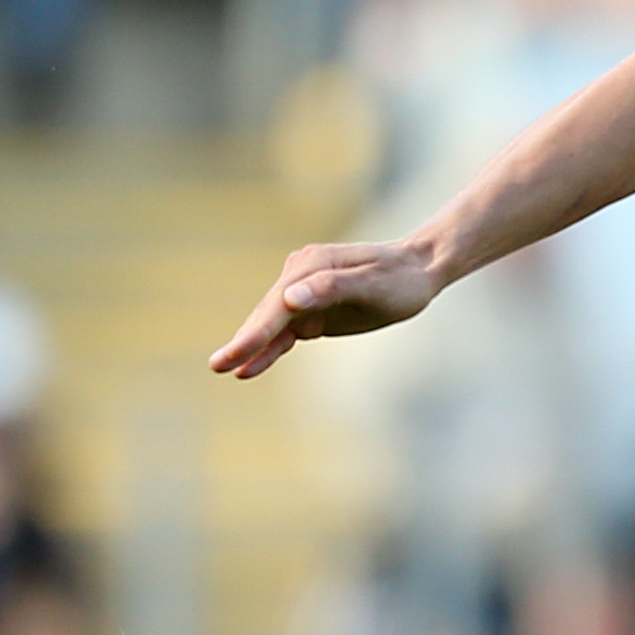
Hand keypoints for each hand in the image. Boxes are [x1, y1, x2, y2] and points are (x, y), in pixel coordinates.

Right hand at [209, 230, 446, 379]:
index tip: (235, 354)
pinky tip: (251, 367)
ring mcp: (304, 290)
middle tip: (217, 365)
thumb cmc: (400, 279)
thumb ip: (332, 289)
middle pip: (268, 314)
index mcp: (311, 265)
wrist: (418, 270)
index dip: (256, 332)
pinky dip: (269, 348)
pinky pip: (286, 332)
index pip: (278, 305)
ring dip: (251, 347)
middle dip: (244, 341)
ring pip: (273, 324)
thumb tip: (290, 298)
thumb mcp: (373, 285)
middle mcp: (300, 274)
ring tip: (225, 369)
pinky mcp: (312, 307)